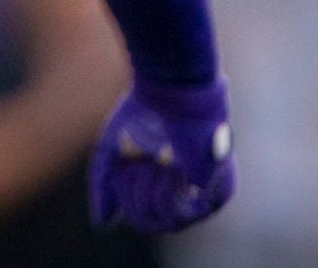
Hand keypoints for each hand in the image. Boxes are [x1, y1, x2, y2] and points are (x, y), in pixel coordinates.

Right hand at [89, 79, 234, 232]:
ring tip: (157, 161)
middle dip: (135, 195)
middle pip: (151, 222)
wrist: (173, 92)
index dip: (126, 195)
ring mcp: (204, 195)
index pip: (141, 215)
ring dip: (149, 192)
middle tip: (141, 162)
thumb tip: (102, 224)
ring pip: (167, 222)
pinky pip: (182, 213)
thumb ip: (103, 186)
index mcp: (163, 185)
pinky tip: (169, 166)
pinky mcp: (216, 191)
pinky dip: (166, 193)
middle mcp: (186, 195)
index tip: (127, 164)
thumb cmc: (143, 114)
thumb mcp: (110, 151)